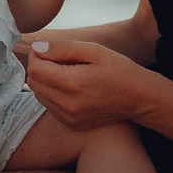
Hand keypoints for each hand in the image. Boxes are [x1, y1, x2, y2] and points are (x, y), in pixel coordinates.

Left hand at [24, 39, 145, 129]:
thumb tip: (37, 47)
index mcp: (73, 84)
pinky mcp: (71, 124)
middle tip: (57, 58)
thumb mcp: (95, 51)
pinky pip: (49, 106)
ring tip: (66, 73)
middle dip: (39, 67)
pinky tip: (70, 87)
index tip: (48, 49)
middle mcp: (67, 104)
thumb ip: (63, 48)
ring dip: (45, 81)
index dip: (37, 55)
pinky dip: (53, 94)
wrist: (140, 99)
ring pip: (38, 95)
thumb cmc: (120, 70)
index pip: (35, 69)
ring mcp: (69, 117)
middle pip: (33, 82)